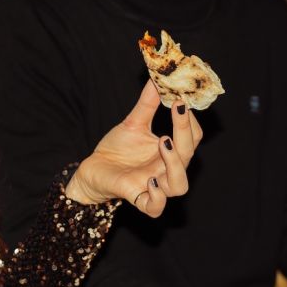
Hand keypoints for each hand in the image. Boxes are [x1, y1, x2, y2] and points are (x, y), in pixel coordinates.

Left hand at [66, 81, 201, 216]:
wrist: (93, 170)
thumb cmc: (117, 149)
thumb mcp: (133, 123)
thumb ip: (147, 104)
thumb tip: (157, 79)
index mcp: (171, 152)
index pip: (192, 137)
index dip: (189, 118)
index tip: (181, 96)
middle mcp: (167, 170)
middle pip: (188, 155)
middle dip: (185, 131)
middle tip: (177, 109)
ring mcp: (153, 186)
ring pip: (179, 185)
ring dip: (175, 164)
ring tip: (163, 142)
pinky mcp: (136, 197)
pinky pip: (155, 207)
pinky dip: (157, 197)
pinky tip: (150, 181)